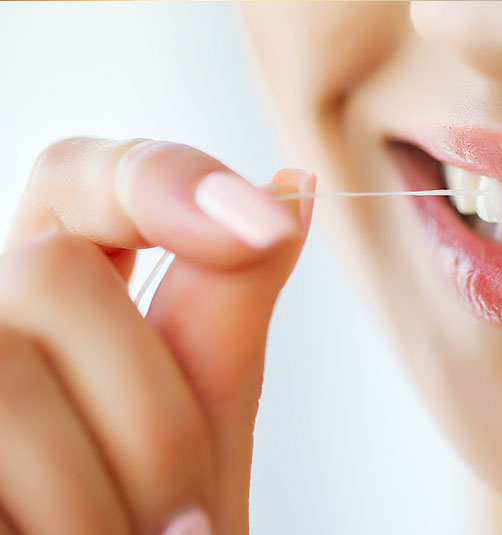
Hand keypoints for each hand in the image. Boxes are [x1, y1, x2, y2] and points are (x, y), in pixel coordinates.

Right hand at [0, 138, 313, 533]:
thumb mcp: (200, 426)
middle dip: (150, 405)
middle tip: (187, 522)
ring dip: (110, 474)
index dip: (161, 177)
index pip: (82, 177)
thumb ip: (228, 309)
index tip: (265, 224)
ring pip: (9, 348)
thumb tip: (291, 187)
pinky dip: (67, 508)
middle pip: (51, 271)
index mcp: (53, 303)